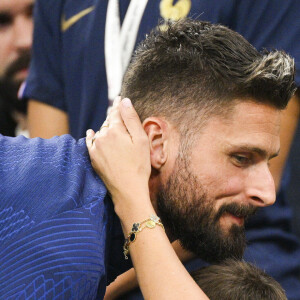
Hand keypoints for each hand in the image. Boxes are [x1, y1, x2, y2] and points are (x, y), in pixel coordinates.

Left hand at [86, 98, 151, 214]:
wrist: (128, 189)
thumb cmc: (139, 165)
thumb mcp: (141, 140)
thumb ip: (131, 119)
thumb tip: (124, 101)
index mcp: (115, 130)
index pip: (116, 112)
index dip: (119, 105)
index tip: (120, 98)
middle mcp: (102, 136)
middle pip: (108, 121)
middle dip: (113, 115)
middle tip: (116, 108)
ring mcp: (96, 148)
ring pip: (100, 131)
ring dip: (105, 126)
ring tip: (109, 122)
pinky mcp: (93, 158)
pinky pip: (90, 142)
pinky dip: (91, 136)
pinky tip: (91, 133)